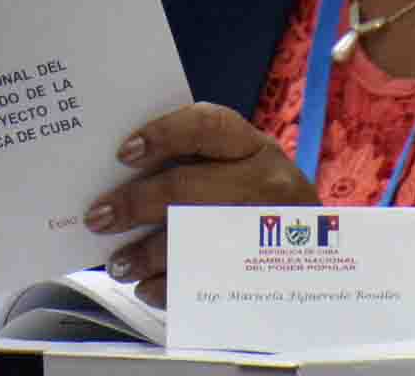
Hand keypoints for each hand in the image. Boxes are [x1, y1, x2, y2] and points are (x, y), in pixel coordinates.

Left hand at [84, 102, 317, 307]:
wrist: (316, 252)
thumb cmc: (252, 196)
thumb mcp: (237, 166)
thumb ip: (190, 162)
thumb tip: (115, 176)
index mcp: (251, 145)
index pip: (206, 126)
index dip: (162, 135)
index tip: (123, 154)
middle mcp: (267, 180)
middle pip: (191, 188)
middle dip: (137, 204)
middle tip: (98, 218)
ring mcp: (270, 228)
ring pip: (197, 238)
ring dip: (148, 253)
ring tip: (118, 264)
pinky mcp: (268, 271)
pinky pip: (210, 282)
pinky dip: (171, 288)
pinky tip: (147, 289)